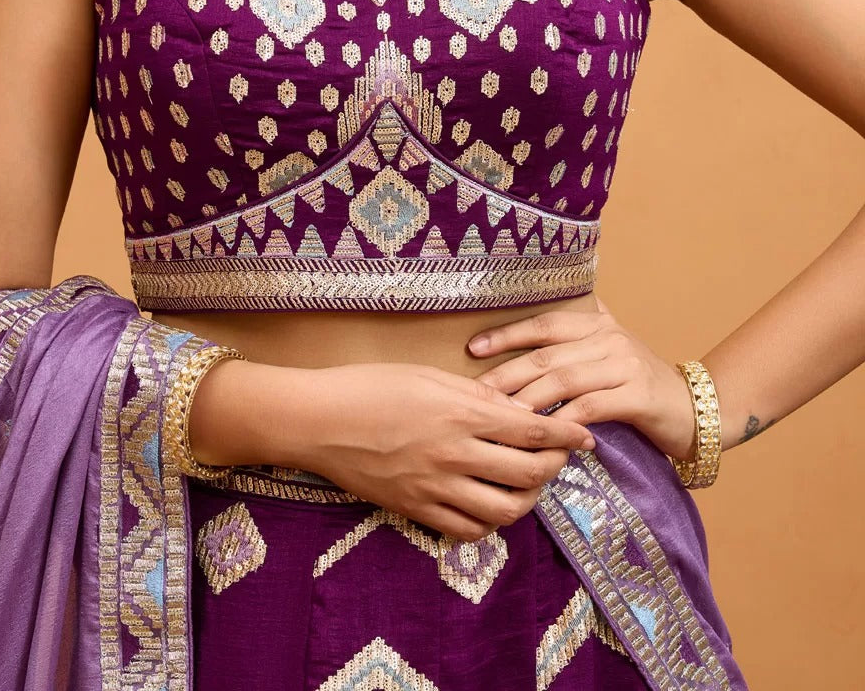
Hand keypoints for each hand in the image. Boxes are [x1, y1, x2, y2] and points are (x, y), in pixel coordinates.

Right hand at [289, 361, 597, 541]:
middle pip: (528, 474)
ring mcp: (436, 488)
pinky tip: (491, 506)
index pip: (532, 432)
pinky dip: (490, 523)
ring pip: (504, 510)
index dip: (567, 436)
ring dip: (528, 500)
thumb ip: (474, 394)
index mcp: (461, 415)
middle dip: (555, 468)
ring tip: (530, 485)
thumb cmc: (369, 385)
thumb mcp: (427, 375)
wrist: (318, 421)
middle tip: (560, 458)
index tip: (586, 436)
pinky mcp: (416, 510)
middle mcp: (455, 455)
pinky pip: (467, 530)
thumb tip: (513, 409)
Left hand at [467, 298, 696, 460]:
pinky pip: (591, 407)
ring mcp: (625, 365)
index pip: (544, 323)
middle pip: (547, 355)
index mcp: (597, 323)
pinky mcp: (638, 396)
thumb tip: (524, 332)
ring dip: (529, 401)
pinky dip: (565, 421)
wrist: (695, 409)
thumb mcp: (608, 353)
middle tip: (476, 393)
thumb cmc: (639, 385)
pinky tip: (545, 434)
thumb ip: (575, 339)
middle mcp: (610, 338)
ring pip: (564, 381)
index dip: (507, 335)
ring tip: (502, 417)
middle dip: (507, 375)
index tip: (473, 349)